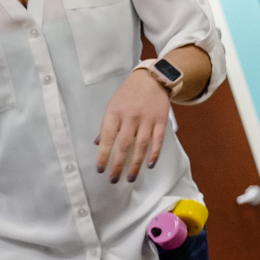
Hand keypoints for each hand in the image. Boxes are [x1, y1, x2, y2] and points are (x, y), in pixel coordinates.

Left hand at [96, 67, 172, 181]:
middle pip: (124, 145)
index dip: (103, 155)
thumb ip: (106, 125)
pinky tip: (150, 165)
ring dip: (135, 164)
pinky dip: (154, 154)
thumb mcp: (113, 105)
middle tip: (114, 179)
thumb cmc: (128, 94)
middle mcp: (130, 117)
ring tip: (130, 177)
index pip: (107, 137)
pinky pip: (158, 140)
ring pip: (141, 145)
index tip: (100, 169)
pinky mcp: (161, 121)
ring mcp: (147, 119)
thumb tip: (98, 144)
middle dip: (118, 164)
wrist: (151, 79)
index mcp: (115, 112)